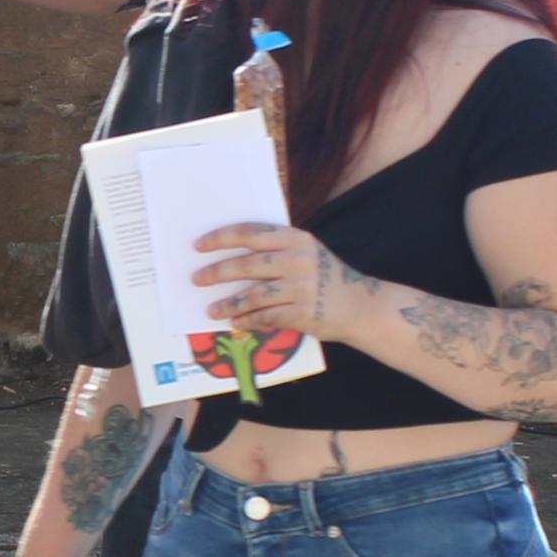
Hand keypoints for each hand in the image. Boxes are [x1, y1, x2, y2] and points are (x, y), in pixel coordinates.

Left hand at [187, 223, 342, 336]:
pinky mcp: (302, 312)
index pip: (250, 233)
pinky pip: (265, 316)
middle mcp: (298, 259)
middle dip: (216, 272)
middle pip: (246, 264)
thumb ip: (277, 250)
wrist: (360, 307)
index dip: (221, 238)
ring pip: (252, 295)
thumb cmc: (326, 278)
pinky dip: (247, 320)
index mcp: (296, 239)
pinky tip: (235, 322)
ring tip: (211, 310)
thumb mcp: (307, 253)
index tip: (199, 245)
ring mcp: (301, 287)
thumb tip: (232, 254)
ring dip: (228, 303)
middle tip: (196, 279)